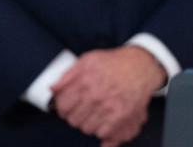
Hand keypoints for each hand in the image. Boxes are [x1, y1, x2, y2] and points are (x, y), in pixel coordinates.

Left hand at [51, 46, 166, 145]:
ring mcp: (108, 107)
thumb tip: (52, 89)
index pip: (62, 106)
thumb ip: (68, 75)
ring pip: (86, 128)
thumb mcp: (88, 60)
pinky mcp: (120, 116)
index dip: (63, 108)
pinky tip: (105, 119)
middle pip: (73, 120)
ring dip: (89, 123)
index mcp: (84, 80)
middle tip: (83, 110)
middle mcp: (95, 95)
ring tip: (95, 113)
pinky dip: (102, 129)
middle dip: (76, 116)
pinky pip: (102, 133)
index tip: (68, 107)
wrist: (141, 66)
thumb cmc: (114, 62)